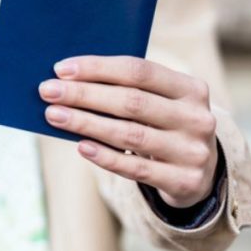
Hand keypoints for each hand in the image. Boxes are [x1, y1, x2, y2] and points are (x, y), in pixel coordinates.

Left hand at [38, 56, 217, 207]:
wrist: (202, 173)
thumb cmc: (164, 126)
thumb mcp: (160, 103)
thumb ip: (127, 89)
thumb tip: (69, 80)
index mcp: (191, 88)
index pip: (139, 71)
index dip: (97, 68)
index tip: (61, 69)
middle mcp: (197, 118)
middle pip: (131, 102)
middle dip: (84, 95)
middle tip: (48, 91)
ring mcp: (193, 152)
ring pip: (130, 135)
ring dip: (86, 124)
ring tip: (54, 116)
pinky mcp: (184, 181)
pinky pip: (136, 169)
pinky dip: (105, 156)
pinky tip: (80, 146)